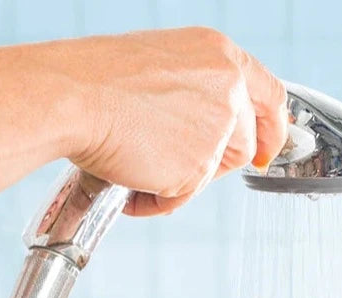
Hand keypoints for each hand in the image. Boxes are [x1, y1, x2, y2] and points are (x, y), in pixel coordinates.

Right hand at [57, 27, 287, 215]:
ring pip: (214, 172)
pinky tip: (131, 183)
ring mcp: (217, 129)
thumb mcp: (164, 66)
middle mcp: (228, 89)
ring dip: (182, 179)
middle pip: (244, 143)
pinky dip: (158, 198)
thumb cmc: (97, 79)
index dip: (273, 128)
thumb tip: (218, 128)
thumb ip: (200, 92)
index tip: (264, 150)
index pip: (272, 96)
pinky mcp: (199, 167)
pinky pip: (185, 195)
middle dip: (214, 162)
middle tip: (172, 160)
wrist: (68, 96)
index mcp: (220, 55)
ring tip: (138, 165)